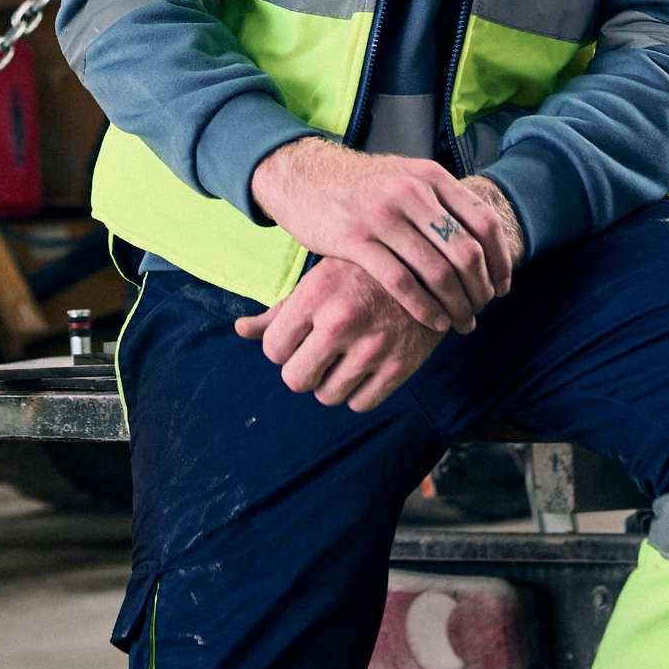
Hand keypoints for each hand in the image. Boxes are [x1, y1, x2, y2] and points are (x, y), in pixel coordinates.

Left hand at [234, 255, 443, 411]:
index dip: (282, 347)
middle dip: (302, 369)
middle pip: (296, 379)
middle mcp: (341, 321)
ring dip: (330, 381)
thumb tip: (239, 330)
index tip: (298, 337)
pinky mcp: (401, 366)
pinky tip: (365, 366)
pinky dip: (358, 392)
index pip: (273, 349)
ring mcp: (373, 346)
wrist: (430, 266)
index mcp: (316, 294)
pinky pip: (361, 403)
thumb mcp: (320, 278)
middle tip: (318, 352)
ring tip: (343, 357)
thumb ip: (280, 309)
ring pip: (327, 395)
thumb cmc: (363, 271)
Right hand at [251, 138, 513, 333]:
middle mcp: (411, 192)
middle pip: (465, 251)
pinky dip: (424, 308)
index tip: (503, 287)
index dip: (500, 260)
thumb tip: (481, 234)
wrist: (303, 175)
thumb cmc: (360, 185)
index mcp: (430, 176)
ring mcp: (382, 215)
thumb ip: (439, 200)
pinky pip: (401, 283)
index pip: (483, 221)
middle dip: (480, 289)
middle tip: (482, 311)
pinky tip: (433, 322)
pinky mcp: (354, 239)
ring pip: (437, 271)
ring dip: (456, 305)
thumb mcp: (404, 176)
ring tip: (461, 323)